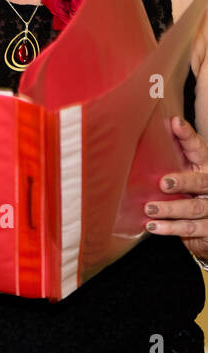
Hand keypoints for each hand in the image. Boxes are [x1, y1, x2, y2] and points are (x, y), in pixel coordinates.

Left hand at [145, 116, 207, 261]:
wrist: (204, 225)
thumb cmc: (187, 191)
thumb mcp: (181, 170)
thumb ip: (171, 153)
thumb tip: (153, 126)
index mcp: (204, 166)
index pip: (199, 148)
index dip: (188, 136)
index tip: (175, 123)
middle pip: (202, 182)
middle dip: (183, 181)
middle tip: (163, 183)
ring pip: (194, 208)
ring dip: (171, 209)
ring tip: (149, 208)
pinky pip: (190, 229)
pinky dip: (170, 228)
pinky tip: (153, 227)